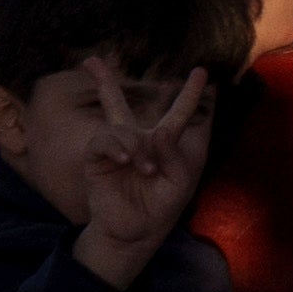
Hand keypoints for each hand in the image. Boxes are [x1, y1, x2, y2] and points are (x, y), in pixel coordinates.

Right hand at [0, 66, 216, 285]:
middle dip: (104, 81)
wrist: (136, 232)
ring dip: (136, 146)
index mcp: (164, 142)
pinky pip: (103, 143)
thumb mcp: (181, 180)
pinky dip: (118, 148)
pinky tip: (127, 160)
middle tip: (90, 59)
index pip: (179, 112)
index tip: (202, 72)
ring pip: (119, 125)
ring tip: (147, 169)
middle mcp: (136, 140)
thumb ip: (174, 154)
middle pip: (117, 103)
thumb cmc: (163, 205)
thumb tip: (157, 133)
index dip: (191, 93)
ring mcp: (114, 149)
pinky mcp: (97, 162)